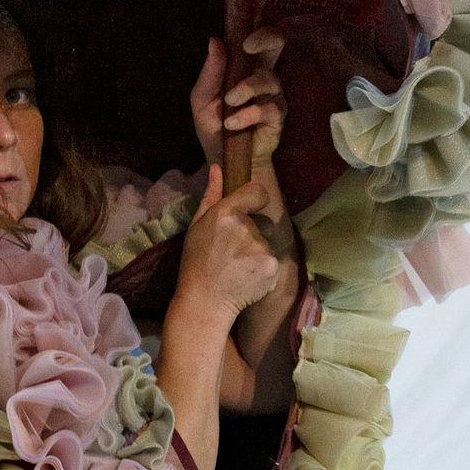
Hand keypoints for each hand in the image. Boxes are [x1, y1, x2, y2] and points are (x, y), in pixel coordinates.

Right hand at [173, 165, 281, 325]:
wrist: (205, 302)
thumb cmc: (196, 262)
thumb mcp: (196, 226)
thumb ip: (211, 195)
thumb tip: (217, 168)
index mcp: (227, 214)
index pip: (257, 192)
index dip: (255, 200)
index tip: (249, 210)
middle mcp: (247, 228)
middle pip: (261, 223)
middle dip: (251, 233)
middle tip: (231, 251)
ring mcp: (262, 249)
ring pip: (266, 244)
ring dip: (256, 253)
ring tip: (237, 268)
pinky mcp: (272, 268)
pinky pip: (272, 262)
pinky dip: (262, 269)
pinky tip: (245, 278)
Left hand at [190, 9, 286, 174]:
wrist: (223, 161)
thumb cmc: (213, 126)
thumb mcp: (202, 99)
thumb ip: (210, 72)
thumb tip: (216, 40)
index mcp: (242, 64)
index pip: (253, 28)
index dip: (259, 6)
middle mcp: (261, 73)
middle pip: (275, 42)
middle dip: (265, 37)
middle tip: (247, 45)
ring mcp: (272, 94)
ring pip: (268, 77)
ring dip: (244, 89)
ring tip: (228, 106)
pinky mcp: (278, 115)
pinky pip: (269, 106)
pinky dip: (247, 113)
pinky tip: (234, 124)